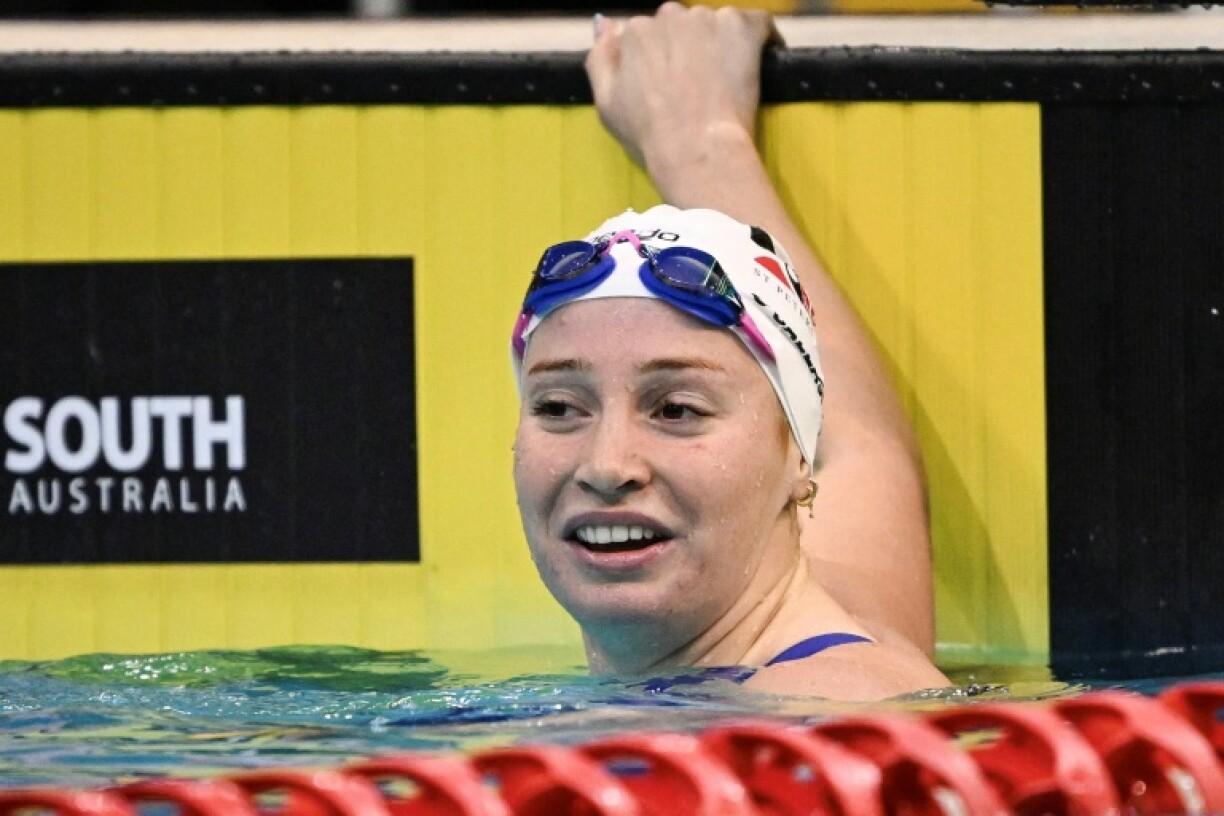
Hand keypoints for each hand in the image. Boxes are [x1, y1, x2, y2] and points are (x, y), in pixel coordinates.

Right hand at [585, 2, 777, 170]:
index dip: (661, 60)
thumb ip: (600, 58)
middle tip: (699, 84)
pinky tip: (763, 57)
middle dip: (689, 48)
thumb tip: (604, 23)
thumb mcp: (606, 102)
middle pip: (681, 25)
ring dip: (719, 43)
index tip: (671, 84)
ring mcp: (707, 19)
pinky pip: (756, 23)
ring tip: (726, 79)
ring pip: (715, 24)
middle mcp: (669, 16)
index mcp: (636, 33)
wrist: (694, 147)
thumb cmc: (648, 134)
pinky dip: (761, 38)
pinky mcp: (742, 28)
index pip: (650, 35)